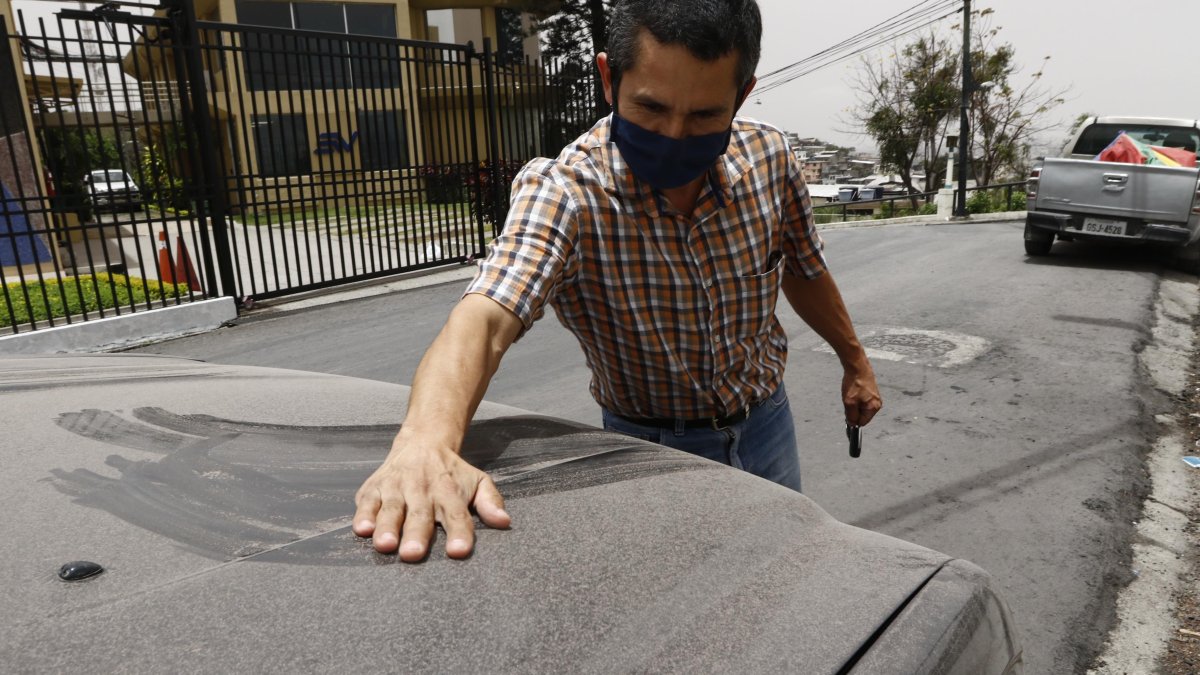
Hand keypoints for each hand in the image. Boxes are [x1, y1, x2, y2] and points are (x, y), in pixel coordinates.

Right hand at [352, 437, 510, 561]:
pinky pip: (367, 503)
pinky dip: (364, 515)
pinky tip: (363, 529)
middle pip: (420, 515)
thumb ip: (490, 502)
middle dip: (416, 535)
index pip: (457, 515)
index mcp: (449, 492)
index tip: (458, 551)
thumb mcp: (478, 481)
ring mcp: (396, 488)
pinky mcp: (373, 488)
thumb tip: (504, 522)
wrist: (423, 441)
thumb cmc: (452, 473)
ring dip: (387, 528)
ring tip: (386, 545)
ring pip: (391, 510)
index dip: (459, 533)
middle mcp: (422, 490)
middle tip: (413, 554)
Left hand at [842, 358, 881, 426]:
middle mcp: (877, 403)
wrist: (857, 366)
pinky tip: (852, 390)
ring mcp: (874, 397)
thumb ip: (851, 416)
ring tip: (851, 394)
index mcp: (874, 408)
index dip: (853, 419)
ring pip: (860, 407)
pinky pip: (861, 400)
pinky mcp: (870, 392)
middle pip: (862, 415)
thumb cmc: (855, 383)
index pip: (862, 422)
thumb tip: (853, 424)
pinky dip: (855, 398)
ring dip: (853, 403)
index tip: (847, 413)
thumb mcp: (849, 402)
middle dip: (853, 410)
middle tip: (849, 400)